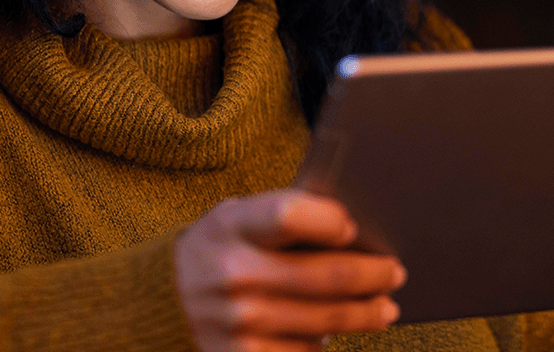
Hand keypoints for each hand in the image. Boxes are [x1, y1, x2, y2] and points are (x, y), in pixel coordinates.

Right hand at [174, 189, 405, 351]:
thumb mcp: (234, 219)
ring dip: (366, 315)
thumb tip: (353, 232)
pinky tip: (337, 330)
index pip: (290, 214)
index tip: (354, 228)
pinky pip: (306, 351)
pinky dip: (325, 342)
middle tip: (395, 274)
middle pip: (327, 276)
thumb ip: (282, 218)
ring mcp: (238, 322)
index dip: (330, 221)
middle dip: (373, 276)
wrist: (159, 304)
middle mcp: (233, 274)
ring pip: (327, 321)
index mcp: (232, 226)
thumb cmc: (218, 250)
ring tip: (384, 308)